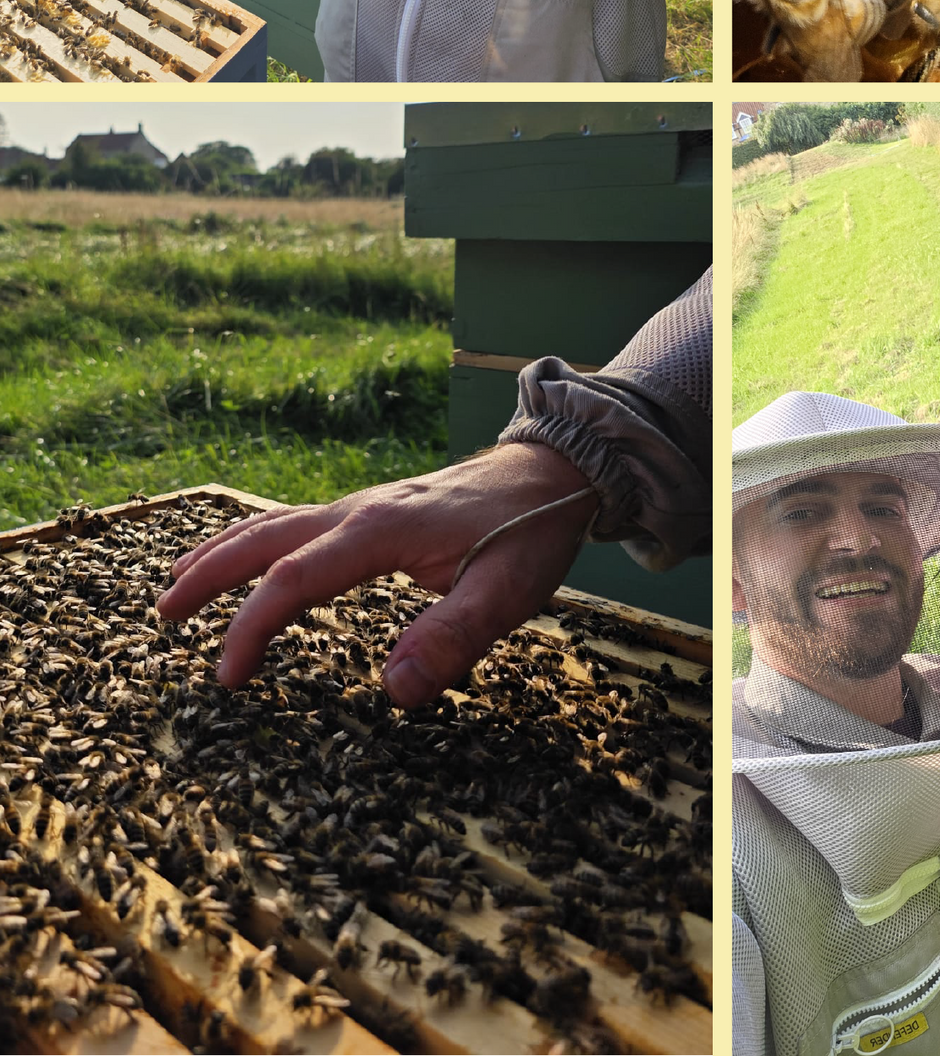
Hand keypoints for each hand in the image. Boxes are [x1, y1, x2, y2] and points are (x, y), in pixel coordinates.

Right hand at [155, 442, 598, 705]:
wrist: (552, 472)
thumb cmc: (529, 534)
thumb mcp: (507, 595)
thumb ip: (452, 639)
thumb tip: (391, 691)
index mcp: (381, 530)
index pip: (295, 578)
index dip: (253, 626)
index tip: (227, 677)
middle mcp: (360, 510)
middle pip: (266, 538)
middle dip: (210, 575)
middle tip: (162, 615)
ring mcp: (364, 506)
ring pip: (276, 525)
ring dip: (224, 553)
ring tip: (177, 586)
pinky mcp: (374, 512)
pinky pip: (299, 524)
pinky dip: (258, 542)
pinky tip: (249, 560)